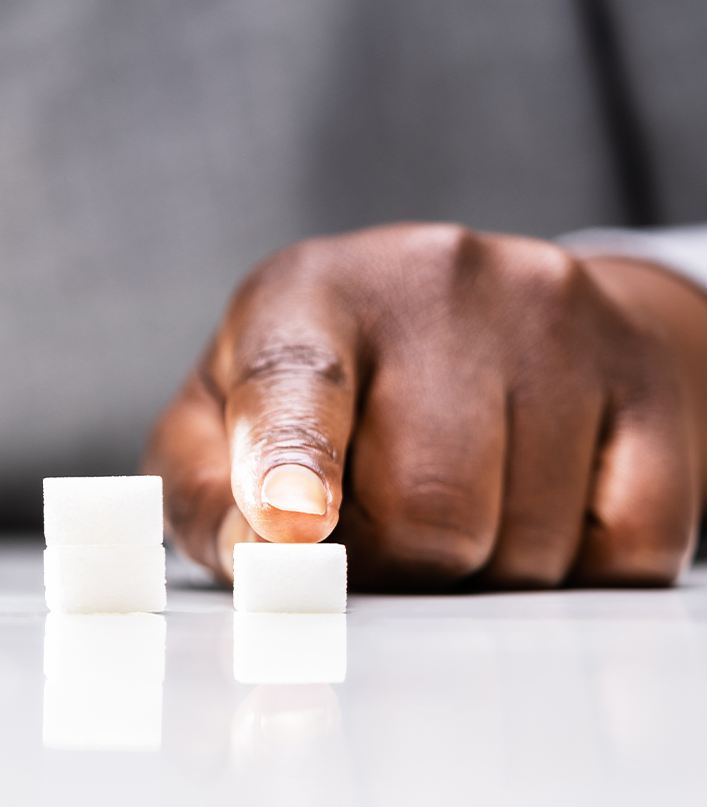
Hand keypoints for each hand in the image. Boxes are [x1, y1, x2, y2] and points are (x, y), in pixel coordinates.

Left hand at [143, 223, 706, 590]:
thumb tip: (256, 561)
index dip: (294, 460)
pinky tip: (536, 497)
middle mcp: (436, 284)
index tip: (293, 518)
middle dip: (392, 562)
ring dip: (479, 570)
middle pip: (424, 515)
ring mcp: (556, 322)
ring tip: (456, 493)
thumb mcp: (222, 420)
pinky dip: (573, 567)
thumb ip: (207, 496)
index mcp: (307, 294)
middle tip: (375, 521)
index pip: (298, 382)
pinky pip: (624, 552)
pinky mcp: (647, 376)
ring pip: (524, 548)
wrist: (489, 313)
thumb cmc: (330, 384)